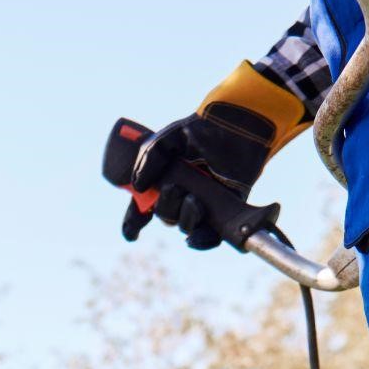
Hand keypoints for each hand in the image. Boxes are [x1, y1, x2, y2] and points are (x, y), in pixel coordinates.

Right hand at [122, 61, 306, 249]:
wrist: (236, 126)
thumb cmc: (202, 129)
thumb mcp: (167, 139)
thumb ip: (148, 158)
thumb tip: (137, 186)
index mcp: (165, 180)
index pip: (144, 207)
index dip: (134, 221)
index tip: (132, 234)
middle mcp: (182, 194)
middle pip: (165, 216)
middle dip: (165, 207)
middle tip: (175, 188)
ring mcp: (203, 204)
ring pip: (185, 225)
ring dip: (185, 217)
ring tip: (194, 199)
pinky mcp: (224, 211)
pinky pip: (209, 236)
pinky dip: (201, 241)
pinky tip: (194, 238)